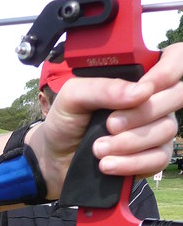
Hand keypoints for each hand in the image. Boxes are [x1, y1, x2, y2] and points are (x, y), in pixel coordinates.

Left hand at [31, 43, 182, 195]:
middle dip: (142, 113)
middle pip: (177, 95)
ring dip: (129, 142)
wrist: (55, 159)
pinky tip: (108, 164)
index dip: (168, 71)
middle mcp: (153, 99)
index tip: (145, 88)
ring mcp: (156, 128)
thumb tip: (142, 91)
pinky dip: (132, 163)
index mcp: (137, 76)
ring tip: (98, 148)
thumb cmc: (65, 121)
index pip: (175, 60)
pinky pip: (159, 158)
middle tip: (109, 124)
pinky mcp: (152, 157)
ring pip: (166, 129)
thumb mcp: (73, 96)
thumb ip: (103, 87)